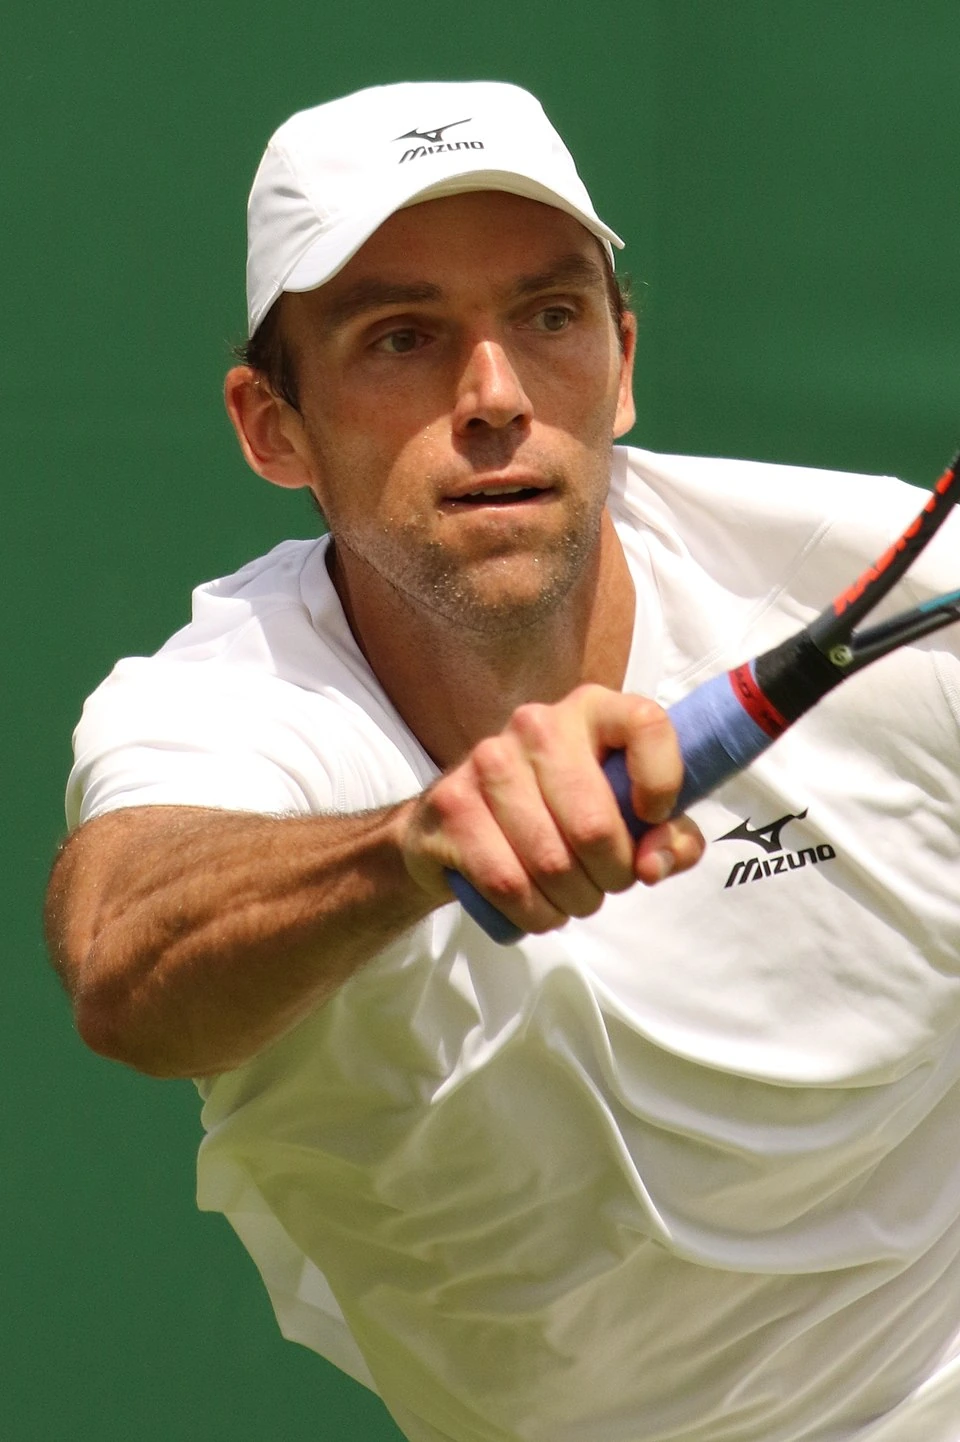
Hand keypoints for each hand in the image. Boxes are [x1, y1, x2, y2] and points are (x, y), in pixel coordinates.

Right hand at [401, 684, 705, 934]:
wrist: (462, 825)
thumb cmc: (564, 815)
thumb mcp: (629, 818)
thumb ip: (671, 839)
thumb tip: (653, 865)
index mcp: (592, 710)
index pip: (646, 723)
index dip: (663, 782)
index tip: (654, 818)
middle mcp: (537, 725)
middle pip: (594, 825)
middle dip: (612, 875)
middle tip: (608, 882)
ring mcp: (488, 761)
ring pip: (550, 863)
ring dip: (573, 901)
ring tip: (574, 898)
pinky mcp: (451, 804)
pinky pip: (507, 882)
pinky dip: (534, 913)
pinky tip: (540, 909)